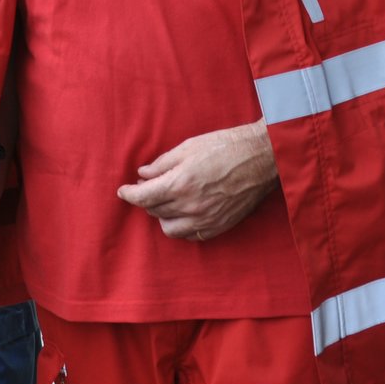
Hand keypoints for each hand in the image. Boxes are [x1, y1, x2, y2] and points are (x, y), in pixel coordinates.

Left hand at [116, 119, 276, 241]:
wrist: (261, 158)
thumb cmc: (224, 147)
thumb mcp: (187, 147)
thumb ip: (162, 163)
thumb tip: (143, 173)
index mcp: (180, 184)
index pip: (143, 197)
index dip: (128, 194)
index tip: (123, 190)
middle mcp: (191, 206)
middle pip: (154, 211)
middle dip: (145, 199)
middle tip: (148, 186)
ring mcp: (206, 219)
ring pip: (170, 228)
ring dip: (161, 215)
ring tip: (164, 201)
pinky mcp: (219, 226)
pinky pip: (191, 236)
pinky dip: (181, 227)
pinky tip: (182, 213)